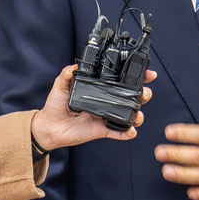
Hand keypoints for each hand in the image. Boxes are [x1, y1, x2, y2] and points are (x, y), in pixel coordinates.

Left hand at [32, 64, 155, 149]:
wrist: (49, 127)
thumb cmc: (55, 106)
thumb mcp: (60, 86)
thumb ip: (66, 75)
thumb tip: (73, 67)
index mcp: (98, 89)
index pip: (120, 81)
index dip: (135, 76)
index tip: (148, 74)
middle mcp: (105, 102)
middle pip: (130, 98)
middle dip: (143, 95)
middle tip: (144, 94)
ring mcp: (105, 116)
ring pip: (128, 115)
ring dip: (138, 115)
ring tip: (138, 114)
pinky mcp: (103, 130)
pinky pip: (118, 132)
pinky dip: (127, 133)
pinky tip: (131, 131)